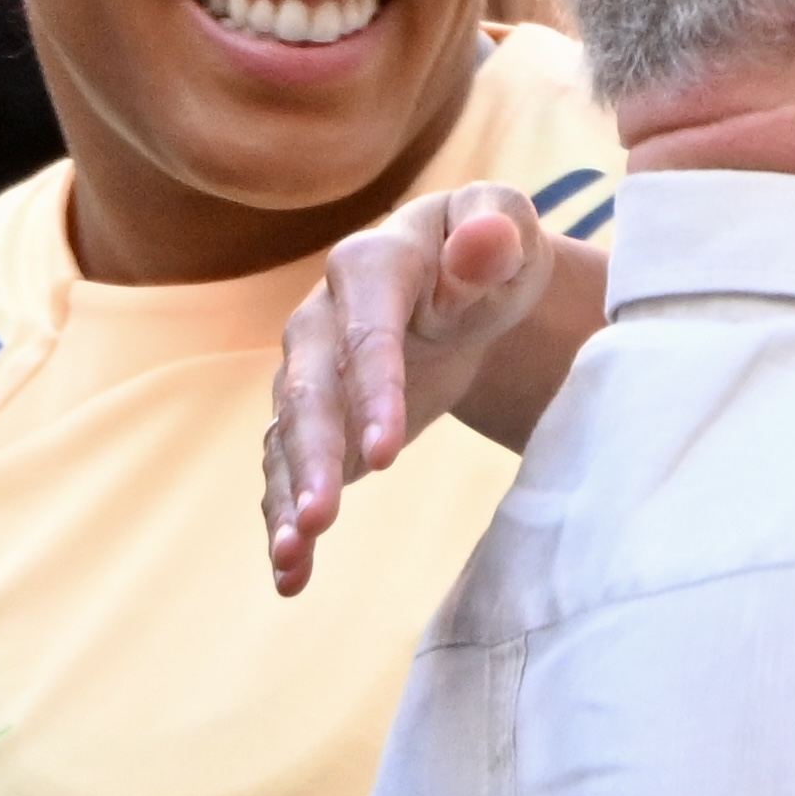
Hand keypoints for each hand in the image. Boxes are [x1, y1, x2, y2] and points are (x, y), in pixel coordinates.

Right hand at [266, 184, 552, 594]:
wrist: (471, 277)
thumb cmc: (494, 246)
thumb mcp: (506, 220)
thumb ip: (495, 228)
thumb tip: (485, 240)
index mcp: (371, 264)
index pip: (367, 334)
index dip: (374, 391)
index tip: (388, 453)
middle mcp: (322, 319)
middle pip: (309, 391)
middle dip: (312, 455)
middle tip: (321, 517)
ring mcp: (312, 373)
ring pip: (289, 438)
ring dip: (288, 495)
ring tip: (293, 553)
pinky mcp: (319, 421)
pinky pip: (292, 471)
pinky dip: (288, 520)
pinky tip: (292, 574)